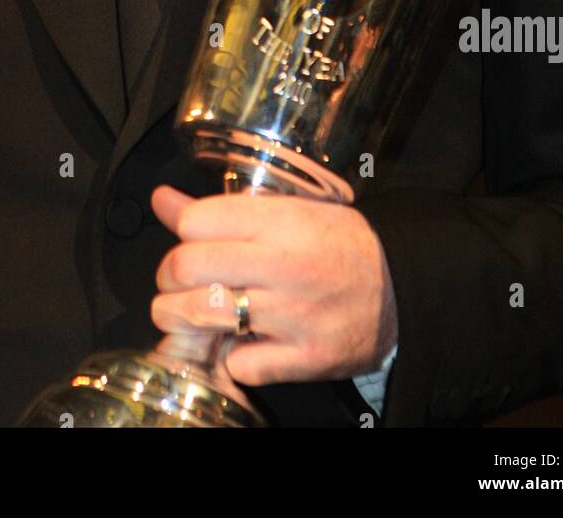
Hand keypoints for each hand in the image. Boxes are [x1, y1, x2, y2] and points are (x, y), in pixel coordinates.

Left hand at [150, 184, 397, 386]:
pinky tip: (238, 343)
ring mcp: (291, 314)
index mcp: (280, 221)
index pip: (196, 222)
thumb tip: (162, 200)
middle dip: (169, 278)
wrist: (400, 290)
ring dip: (180, 318)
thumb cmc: (340, 245)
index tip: (186, 243)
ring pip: (201, 316)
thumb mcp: (289, 211)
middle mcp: (283, 265)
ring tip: (187, 313)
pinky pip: (239, 363)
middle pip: (186, 268)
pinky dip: (230, 357)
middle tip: (177, 282)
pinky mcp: (302, 357)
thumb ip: (222, 210)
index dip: (181, 233)